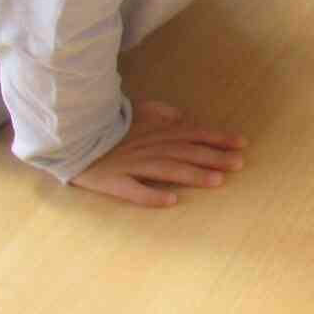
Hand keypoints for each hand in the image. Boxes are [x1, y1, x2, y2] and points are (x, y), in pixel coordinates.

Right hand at [69, 99, 246, 207]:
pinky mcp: (114, 182)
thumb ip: (160, 113)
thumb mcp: (135, 111)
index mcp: (157, 131)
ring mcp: (132, 165)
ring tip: (217, 182)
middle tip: (239, 164)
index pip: (194, 133)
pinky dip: (153, 195)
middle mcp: (149, 147)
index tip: (242, 144)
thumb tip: (181, 116)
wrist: (71, 135)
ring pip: (168, 170)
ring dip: (193, 175)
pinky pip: (134, 190)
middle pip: (187, 152)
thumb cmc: (106, 125)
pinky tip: (171, 201)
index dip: (218, 138)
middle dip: (215, 158)